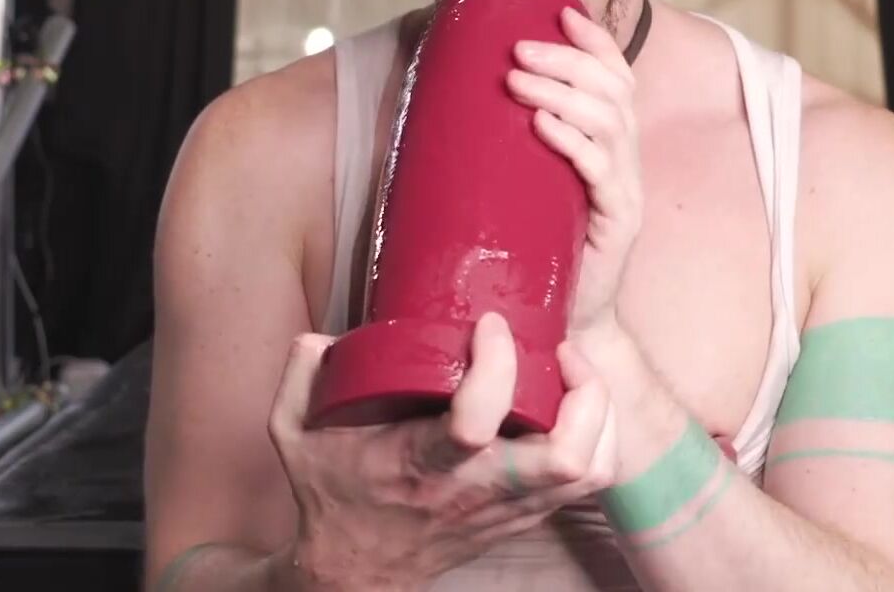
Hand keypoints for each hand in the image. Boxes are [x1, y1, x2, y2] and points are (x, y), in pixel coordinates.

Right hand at [270, 314, 618, 589]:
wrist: (357, 571)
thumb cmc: (333, 495)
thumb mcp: (295, 434)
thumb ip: (301, 379)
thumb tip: (319, 337)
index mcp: (420, 464)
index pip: (475, 423)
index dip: (496, 366)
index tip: (489, 325)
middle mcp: (477, 490)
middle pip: (566, 458)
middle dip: (582, 393)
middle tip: (560, 351)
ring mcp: (511, 507)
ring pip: (591, 470)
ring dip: (598, 413)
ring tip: (573, 372)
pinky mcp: (528, 514)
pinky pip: (589, 479)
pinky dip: (598, 436)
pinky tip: (574, 404)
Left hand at [507, 5, 644, 334]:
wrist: (560, 327)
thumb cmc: (534, 255)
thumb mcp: (525, 188)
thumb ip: (515, 147)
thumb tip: (463, 96)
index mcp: (610, 148)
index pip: (617, 79)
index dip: (594, 43)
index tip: (560, 14)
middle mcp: (625, 164)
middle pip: (614, 91)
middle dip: (567, 61)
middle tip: (519, 51)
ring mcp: (625, 194)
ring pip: (611, 122)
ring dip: (563, 93)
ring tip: (518, 83)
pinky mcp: (618, 225)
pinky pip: (602, 171)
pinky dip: (573, 141)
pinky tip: (542, 126)